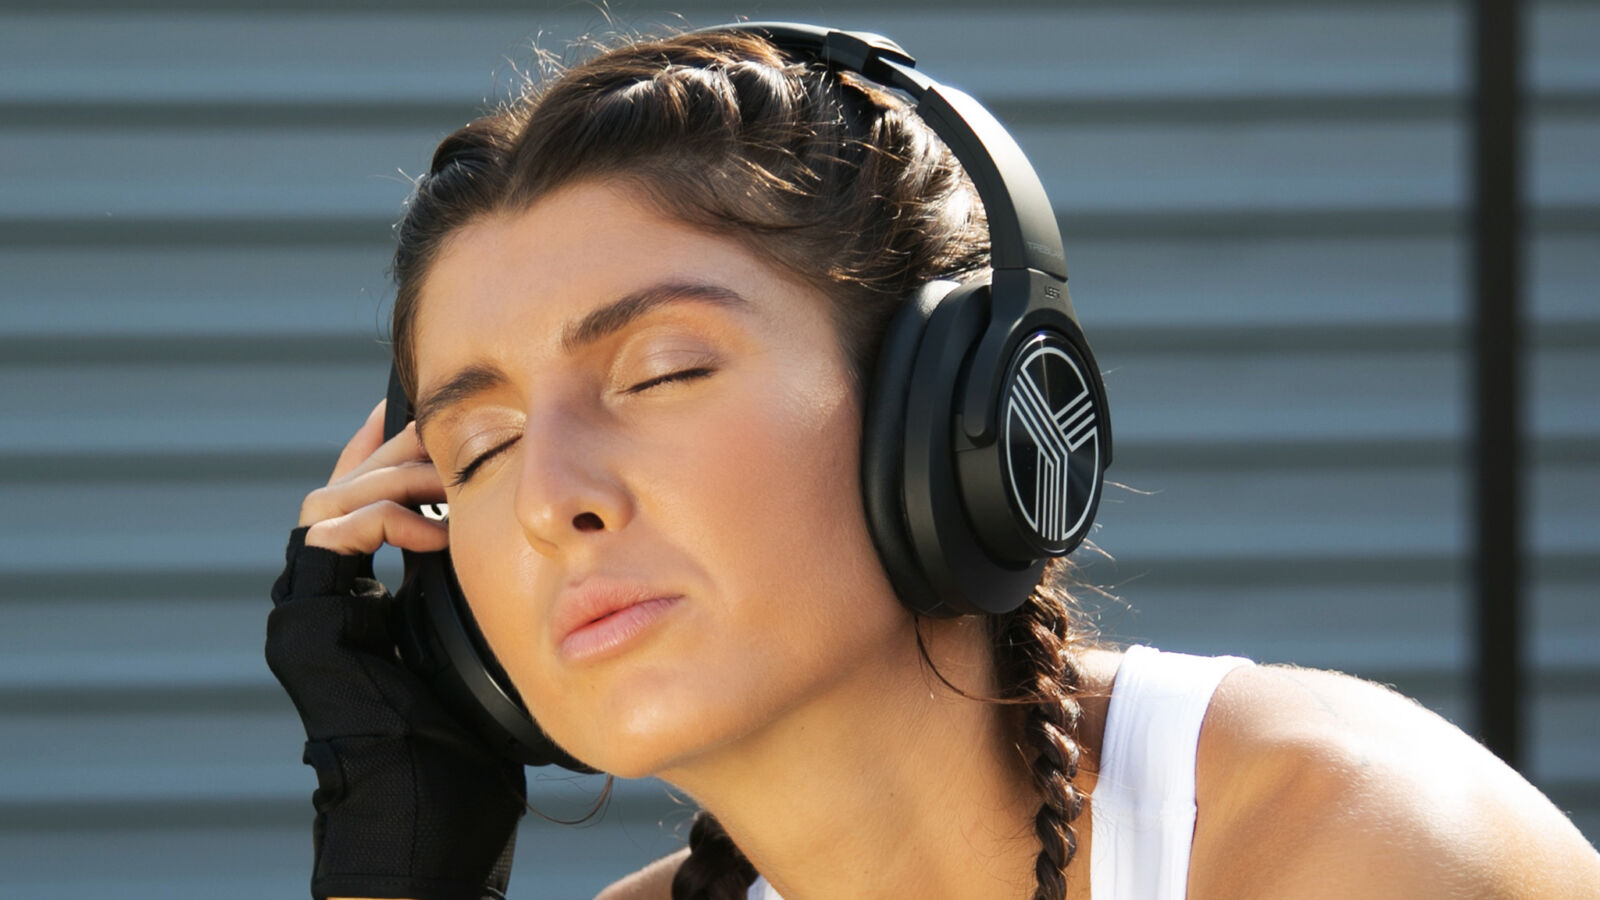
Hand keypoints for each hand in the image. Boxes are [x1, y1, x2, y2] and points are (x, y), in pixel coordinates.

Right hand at [267, 399, 525, 899]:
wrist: (429, 811)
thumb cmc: (462, 745)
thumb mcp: (471, 640)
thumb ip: (466, 584)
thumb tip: (498, 527)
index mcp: (358, 602)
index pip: (355, 501)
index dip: (383, 452)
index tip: (423, 414)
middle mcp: (322, 602)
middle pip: (338, 488)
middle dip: (393, 453)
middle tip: (443, 433)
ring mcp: (307, 614)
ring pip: (325, 503)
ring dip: (389, 477)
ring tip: (445, 474)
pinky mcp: (305, 629)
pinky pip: (327, 541)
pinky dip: (379, 519)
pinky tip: (433, 526)